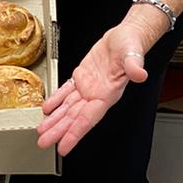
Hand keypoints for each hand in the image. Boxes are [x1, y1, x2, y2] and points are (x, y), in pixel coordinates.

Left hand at [36, 21, 148, 155]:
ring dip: (55, 119)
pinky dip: (56, 100)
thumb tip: (140, 74)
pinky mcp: (82, 76)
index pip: (88, 118)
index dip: (74, 133)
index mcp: (107, 94)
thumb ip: (135, 66)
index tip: (64, 147)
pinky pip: (66, 91)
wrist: (126, 36)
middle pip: (74, 117)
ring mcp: (89, 87)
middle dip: (59, 131)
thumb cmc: (131, 45)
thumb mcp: (133, 54)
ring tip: (42, 131)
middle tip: (44, 142)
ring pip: (68, 107)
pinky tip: (47, 108)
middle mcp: (96, 94)